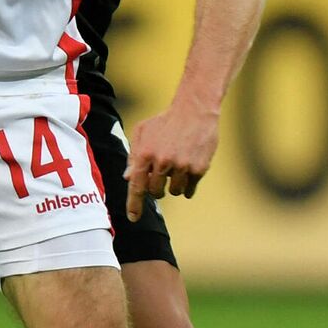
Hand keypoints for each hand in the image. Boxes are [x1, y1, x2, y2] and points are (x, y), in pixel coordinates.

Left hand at [124, 100, 219, 221]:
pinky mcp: (199, 169)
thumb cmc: (165, 121)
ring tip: (178, 166)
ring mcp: (182, 166)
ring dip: (174, 185)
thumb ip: (134, 155)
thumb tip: (128, 178)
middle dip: (157, 188)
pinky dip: (188, 185)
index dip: (134, 205)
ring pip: (174, 192)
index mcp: (145, 153)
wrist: (195, 110)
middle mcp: (162, 162)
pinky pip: (190, 190)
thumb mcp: (142, 131)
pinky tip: (189, 170)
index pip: (136, 186)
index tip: (134, 218)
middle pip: (156, 192)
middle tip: (163, 173)